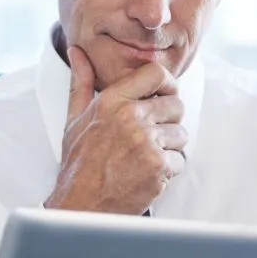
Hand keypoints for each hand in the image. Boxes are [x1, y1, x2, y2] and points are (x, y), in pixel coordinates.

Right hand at [44, 45, 186, 214]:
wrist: (80, 205)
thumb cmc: (78, 163)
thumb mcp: (75, 118)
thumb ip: (82, 82)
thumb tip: (77, 52)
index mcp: (111, 101)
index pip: (156, 73)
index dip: (167, 84)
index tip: (164, 97)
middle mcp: (130, 117)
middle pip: (177, 105)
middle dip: (169, 122)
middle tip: (151, 137)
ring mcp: (146, 142)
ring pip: (181, 135)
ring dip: (169, 148)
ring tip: (145, 158)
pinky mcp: (158, 167)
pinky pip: (180, 161)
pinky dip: (167, 171)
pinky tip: (146, 174)